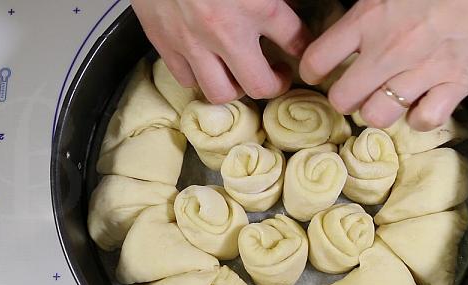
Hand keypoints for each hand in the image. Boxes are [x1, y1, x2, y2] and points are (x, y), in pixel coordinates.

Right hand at [132, 0, 311, 103]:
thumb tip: (289, 4)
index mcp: (256, 4)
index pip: (295, 40)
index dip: (302, 47)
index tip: (299, 48)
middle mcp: (226, 30)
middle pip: (260, 85)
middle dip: (275, 84)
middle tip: (276, 74)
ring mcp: (193, 41)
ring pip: (222, 93)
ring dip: (236, 87)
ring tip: (240, 74)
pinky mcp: (164, 42)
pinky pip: (187, 79)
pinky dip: (200, 77)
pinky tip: (207, 64)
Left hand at [300, 0, 467, 130]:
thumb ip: (364, 12)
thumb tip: (344, 28)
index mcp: (369, 18)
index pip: (318, 59)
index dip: (313, 70)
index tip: (319, 71)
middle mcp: (390, 49)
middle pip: (343, 98)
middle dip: (344, 98)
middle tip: (354, 90)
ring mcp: (424, 70)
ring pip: (377, 115)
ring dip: (378, 110)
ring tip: (387, 97)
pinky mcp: (457, 83)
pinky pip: (424, 120)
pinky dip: (419, 116)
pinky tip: (422, 102)